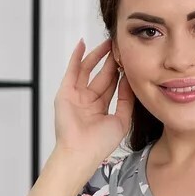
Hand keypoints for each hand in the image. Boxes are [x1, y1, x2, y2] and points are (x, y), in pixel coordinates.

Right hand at [53, 37, 135, 170]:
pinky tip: (83, 44)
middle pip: (102, 76)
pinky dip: (76, 57)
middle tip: (120, 47)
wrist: (81, 153)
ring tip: (107, 43)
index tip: (129, 60)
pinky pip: (72, 70)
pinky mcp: (65, 92)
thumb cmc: (100, 144)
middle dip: (111, 62)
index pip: (112, 86)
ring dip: (97, 56)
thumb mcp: (121, 121)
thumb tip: (128, 80)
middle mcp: (88, 101)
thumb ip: (126, 100)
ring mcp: (76, 96)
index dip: (121, 72)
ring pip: (88, 70)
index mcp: (101, 109)